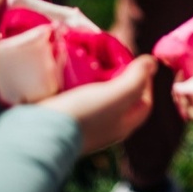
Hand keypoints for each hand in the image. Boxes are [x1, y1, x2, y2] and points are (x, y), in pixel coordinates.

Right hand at [38, 55, 156, 153]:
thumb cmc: (83, 114)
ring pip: (97, 97)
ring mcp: (83, 125)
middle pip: (121, 100)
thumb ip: (136, 80)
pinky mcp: (63, 119)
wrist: (39, 133)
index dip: (145, 81)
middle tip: (110, 58)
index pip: (144, 102)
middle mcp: (105, 128)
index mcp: (122, 126)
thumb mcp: (116, 95)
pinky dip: (76, 83)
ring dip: (95, 78)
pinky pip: (76, 97)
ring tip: (90, 60)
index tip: (135, 61)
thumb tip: (152, 63)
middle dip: (119, 77)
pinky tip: (70, 72)